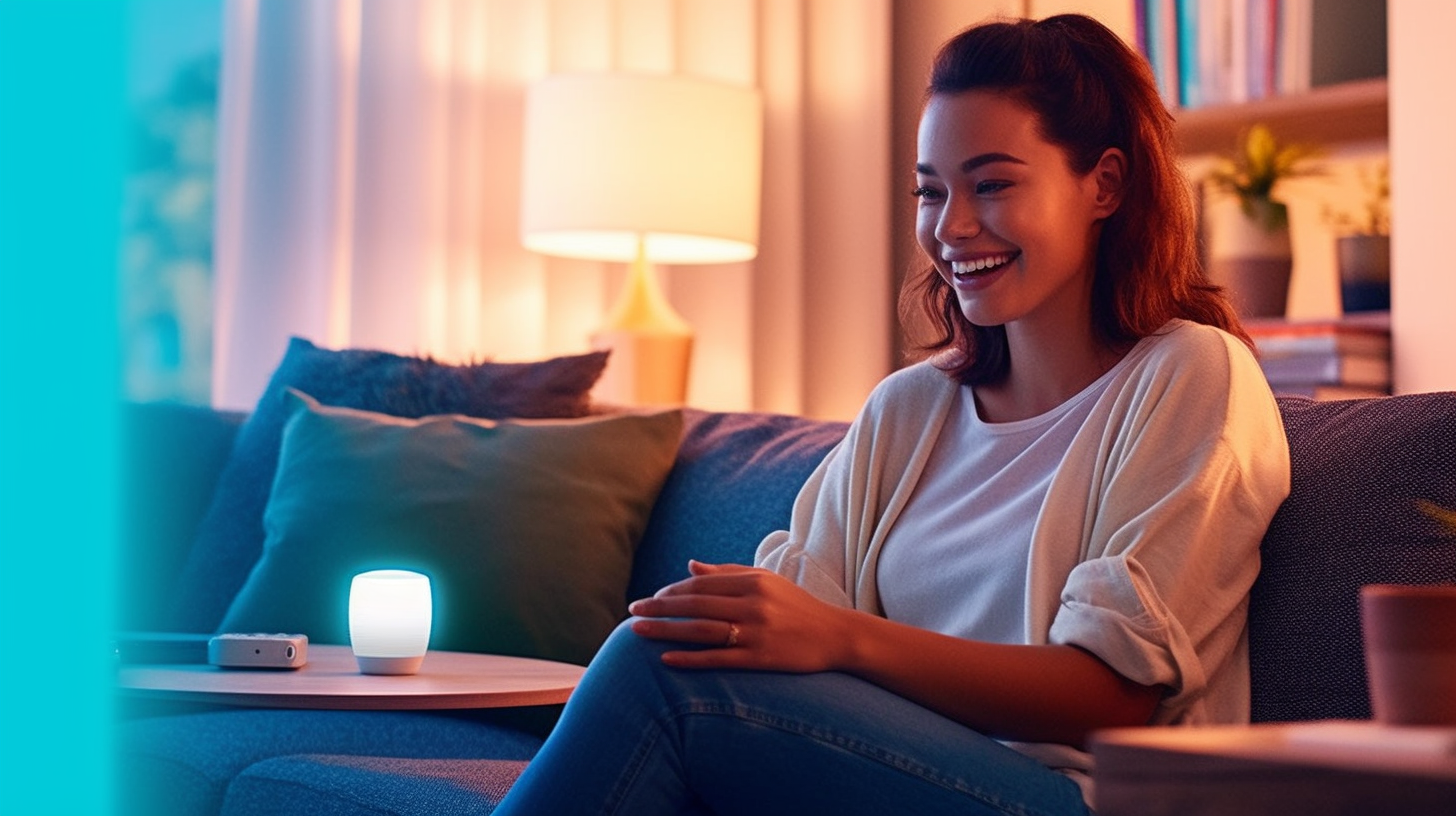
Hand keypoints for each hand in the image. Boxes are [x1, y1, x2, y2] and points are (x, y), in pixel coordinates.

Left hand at [628, 561, 853, 671]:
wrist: (835, 636)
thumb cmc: (796, 607)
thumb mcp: (765, 582)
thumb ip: (727, 573)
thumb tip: (690, 566)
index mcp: (753, 581)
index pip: (701, 584)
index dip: (672, 590)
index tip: (652, 598)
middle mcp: (753, 604)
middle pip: (695, 604)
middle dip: (659, 607)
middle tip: (632, 611)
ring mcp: (756, 632)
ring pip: (701, 629)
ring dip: (665, 630)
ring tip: (637, 632)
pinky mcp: (760, 658)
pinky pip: (718, 658)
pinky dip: (690, 658)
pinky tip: (667, 660)